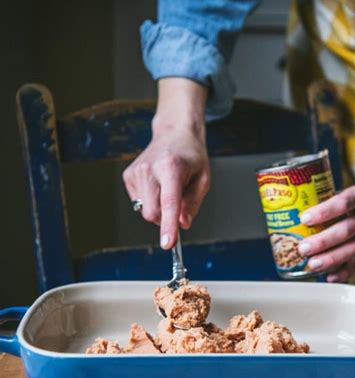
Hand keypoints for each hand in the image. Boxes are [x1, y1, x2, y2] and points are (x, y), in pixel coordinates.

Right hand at [122, 78, 209, 248]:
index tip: (168, 243)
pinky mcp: (128, 176)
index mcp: (171, 167)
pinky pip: (139, 203)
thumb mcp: (203, 179)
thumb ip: (193, 204)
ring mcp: (136, 172)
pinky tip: (157, 185)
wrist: (174, 134)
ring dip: (159, 208)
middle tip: (179, 205)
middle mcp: (150, 168)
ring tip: (168, 188)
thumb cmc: (191, 156)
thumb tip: (182, 224)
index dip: (168, 226)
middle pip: (153, 213)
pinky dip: (151, 200)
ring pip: (145, 211)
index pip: (169, 203)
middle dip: (166, 218)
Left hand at [298, 182, 354, 281]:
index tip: (305, 218)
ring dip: (331, 259)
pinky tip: (330, 277)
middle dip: (323, 241)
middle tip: (303, 248)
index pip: (343, 203)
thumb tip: (299, 209)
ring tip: (312, 265)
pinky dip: (345, 272)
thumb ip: (333, 200)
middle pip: (346, 230)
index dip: (324, 211)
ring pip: (353, 249)